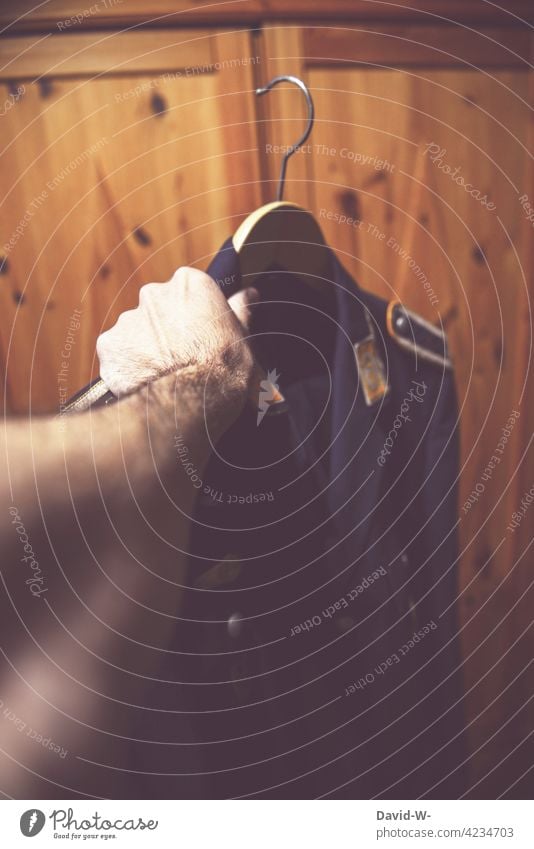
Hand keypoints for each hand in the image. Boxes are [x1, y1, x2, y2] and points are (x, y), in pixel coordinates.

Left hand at [96, 267, 255, 401]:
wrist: (193, 399)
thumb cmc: (225, 368)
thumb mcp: (243, 336)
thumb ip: (241, 309)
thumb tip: (249, 294)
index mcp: (189, 283)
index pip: (188, 294)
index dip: (195, 319)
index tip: (200, 338)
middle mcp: (154, 293)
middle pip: (158, 311)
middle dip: (167, 331)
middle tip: (182, 359)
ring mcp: (128, 319)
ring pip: (135, 333)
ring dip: (145, 350)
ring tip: (164, 376)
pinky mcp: (110, 345)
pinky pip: (118, 355)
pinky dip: (128, 368)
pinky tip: (146, 383)